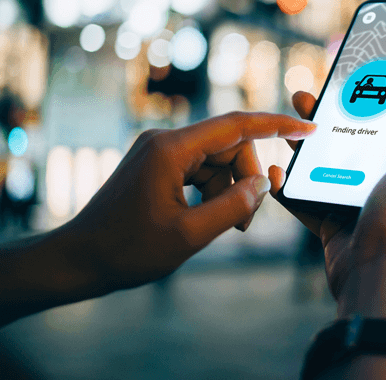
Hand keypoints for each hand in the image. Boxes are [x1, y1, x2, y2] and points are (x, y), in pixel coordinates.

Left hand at [63, 111, 315, 292]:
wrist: (79, 259)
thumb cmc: (128, 250)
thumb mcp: (190, 234)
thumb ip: (234, 207)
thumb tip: (262, 185)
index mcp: (172, 149)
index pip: (236, 125)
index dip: (277, 124)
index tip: (307, 127)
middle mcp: (165, 141)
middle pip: (229, 146)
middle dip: (246, 178)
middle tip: (246, 221)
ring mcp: (160, 152)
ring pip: (217, 160)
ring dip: (231, 189)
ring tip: (230, 226)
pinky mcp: (157, 165)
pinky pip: (201, 169)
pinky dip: (214, 191)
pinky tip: (212, 218)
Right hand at [270, 93, 385, 331]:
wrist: (375, 269)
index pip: (380, 124)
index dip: (362, 101)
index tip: (343, 80)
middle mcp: (376, 180)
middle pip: (345, 140)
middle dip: (323, 118)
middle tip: (303, 97)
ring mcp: (350, 200)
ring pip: (320, 165)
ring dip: (301, 146)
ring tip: (284, 126)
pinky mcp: (328, 220)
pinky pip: (302, 198)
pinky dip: (286, 186)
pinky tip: (273, 170)